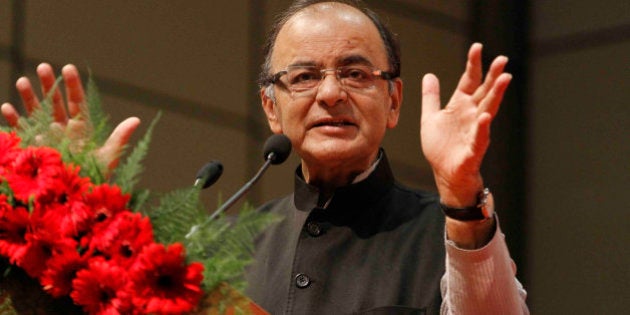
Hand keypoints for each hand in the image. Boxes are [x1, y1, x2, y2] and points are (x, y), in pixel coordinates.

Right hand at [1, 63, 140, 171]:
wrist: (78, 199)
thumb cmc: (96, 178)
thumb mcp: (109, 156)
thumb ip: (120, 137)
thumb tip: (136, 119)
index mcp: (82, 128)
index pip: (77, 102)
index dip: (72, 85)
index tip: (68, 67)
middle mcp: (64, 130)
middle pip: (55, 103)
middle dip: (48, 85)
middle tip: (43, 66)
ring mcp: (48, 138)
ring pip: (37, 113)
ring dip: (29, 98)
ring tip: (22, 81)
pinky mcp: (35, 149)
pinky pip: (23, 132)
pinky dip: (15, 121)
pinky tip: (7, 107)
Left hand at [421, 43, 510, 206]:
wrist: (445, 174)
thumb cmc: (441, 148)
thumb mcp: (430, 118)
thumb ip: (431, 98)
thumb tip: (429, 75)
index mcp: (460, 106)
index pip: (469, 81)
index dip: (473, 65)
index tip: (477, 47)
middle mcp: (471, 115)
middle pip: (484, 92)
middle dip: (493, 75)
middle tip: (502, 59)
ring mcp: (475, 131)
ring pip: (488, 109)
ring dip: (496, 95)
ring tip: (504, 79)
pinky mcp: (474, 149)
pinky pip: (479, 138)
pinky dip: (482, 128)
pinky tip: (485, 117)